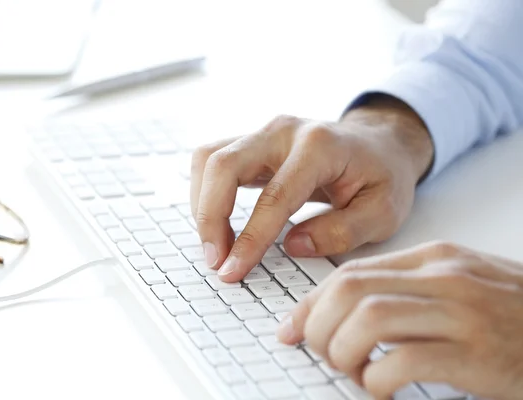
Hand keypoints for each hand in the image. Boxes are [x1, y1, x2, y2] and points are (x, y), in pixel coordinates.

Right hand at [190, 95, 432, 281]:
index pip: (274, 196)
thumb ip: (342, 231)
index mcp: (320, 147)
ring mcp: (264, 133)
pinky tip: (217, 223)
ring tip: (215, 245)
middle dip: (210, 217)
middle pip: (223, 164)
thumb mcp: (384, 211)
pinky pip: (212, 161)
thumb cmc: (383, 176)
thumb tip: (293, 246)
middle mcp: (284, 132)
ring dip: (202, 204)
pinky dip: (205, 193)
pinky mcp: (252, 142)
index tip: (233, 270)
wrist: (379, 144)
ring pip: (208, 158)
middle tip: (215, 260)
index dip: (250, 238)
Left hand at [277, 241, 522, 399]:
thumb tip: (341, 314)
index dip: (310, 303)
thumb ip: (405, 293)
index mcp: (433, 258)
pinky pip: (403, 362)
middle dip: (317, 325)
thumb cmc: (511, 314)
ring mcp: (461, 313)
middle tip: (319, 353)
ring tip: (351, 372)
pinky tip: (380, 391)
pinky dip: (376, 381)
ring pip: (368, 319)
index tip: (290, 329)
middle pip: (349, 290)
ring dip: (343, 351)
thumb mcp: (457, 287)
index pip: (350, 272)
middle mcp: (443, 277)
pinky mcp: (476, 354)